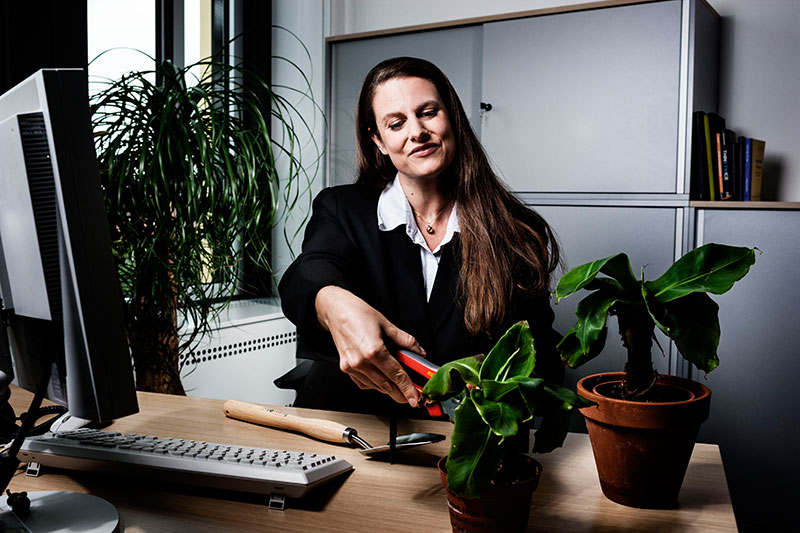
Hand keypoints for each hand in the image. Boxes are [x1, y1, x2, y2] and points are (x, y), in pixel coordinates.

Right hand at [315, 286, 424, 405]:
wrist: (336, 311)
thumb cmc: (359, 314)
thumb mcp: (387, 325)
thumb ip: (406, 341)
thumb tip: (419, 352)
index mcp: (373, 350)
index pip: (396, 375)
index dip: (408, 388)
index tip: (415, 397)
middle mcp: (361, 361)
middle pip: (386, 385)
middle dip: (400, 394)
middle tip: (411, 397)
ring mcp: (351, 367)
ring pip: (375, 386)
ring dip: (388, 389)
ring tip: (399, 387)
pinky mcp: (345, 368)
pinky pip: (364, 383)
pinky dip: (375, 385)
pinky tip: (382, 380)